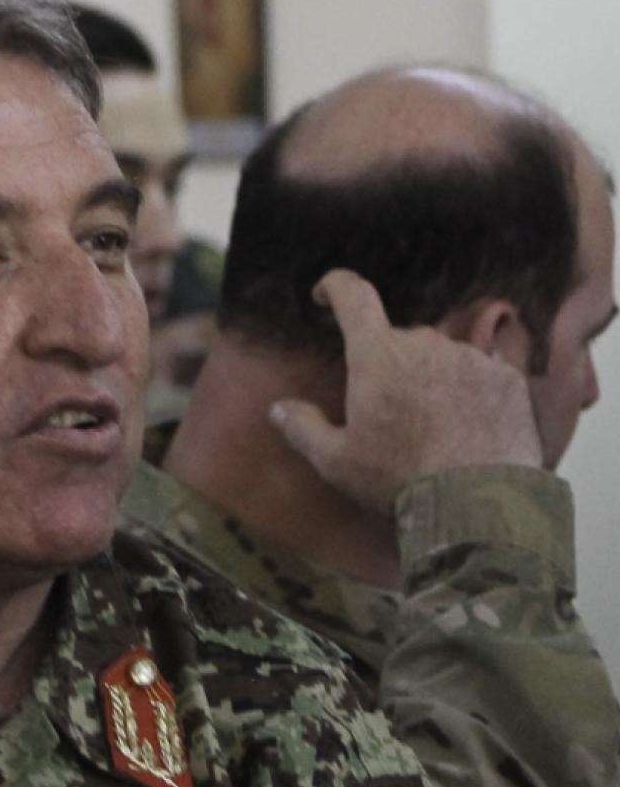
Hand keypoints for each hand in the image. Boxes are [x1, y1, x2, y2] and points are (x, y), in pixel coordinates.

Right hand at [269, 268, 542, 514]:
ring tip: (430, 425)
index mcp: (378, 355)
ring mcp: (472, 357)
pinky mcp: (508, 378)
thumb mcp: (336, 462)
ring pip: (440, 354)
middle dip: (386, 363)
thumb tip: (279, 409)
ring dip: (429, 377)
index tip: (324, 294)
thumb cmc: (399, 478)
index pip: (353, 297)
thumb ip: (303, 428)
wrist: (481, 501)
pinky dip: (467, 389)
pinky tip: (464, 426)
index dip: (335, 286)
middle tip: (385, 410)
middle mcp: (426, 343)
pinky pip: (480, 371)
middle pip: (397, 337)